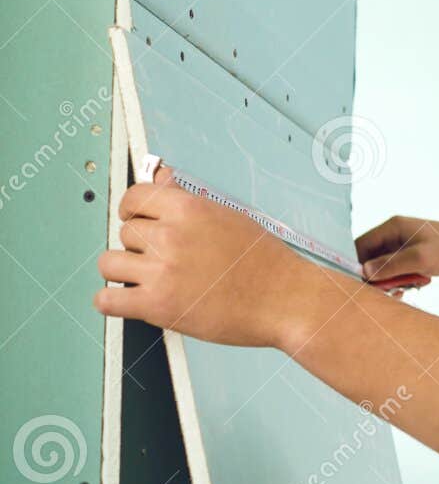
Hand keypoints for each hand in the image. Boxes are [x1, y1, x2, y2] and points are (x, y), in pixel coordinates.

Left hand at [94, 163, 320, 347]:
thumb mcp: (229, 217)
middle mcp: (171, 236)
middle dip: (140, 247)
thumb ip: (187, 200)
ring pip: (109, 263)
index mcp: (189, 209)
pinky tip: (130, 300)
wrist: (286, 300)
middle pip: (125, 233)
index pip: (133, 197)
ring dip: (124, 272)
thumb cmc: (266, 263)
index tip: (139, 222)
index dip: (133, 211)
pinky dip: (112, 302)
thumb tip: (161, 177)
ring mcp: (163, 271)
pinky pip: (107, 300)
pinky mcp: (159, 306)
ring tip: (148, 280)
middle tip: (165, 261)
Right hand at [355, 216, 438, 290]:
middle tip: (388, 290)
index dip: (358, 264)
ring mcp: (405, 244)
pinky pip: (399, 270)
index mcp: (393, 227)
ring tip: (407, 287)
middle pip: (373, 258)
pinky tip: (415, 286)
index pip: (362, 245)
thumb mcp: (417, 259)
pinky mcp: (414, 255)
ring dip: (393, 280)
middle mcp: (396, 233)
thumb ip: (390, 266)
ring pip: (386, 266)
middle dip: (379, 276)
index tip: (362, 283)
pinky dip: (403, 279)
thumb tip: (364, 272)